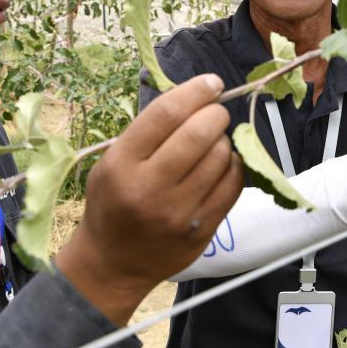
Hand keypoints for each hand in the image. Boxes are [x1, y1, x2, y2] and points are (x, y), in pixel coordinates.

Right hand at [57, 74, 243, 325]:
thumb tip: (198, 97)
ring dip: (224, 140)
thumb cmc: (112, 203)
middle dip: (216, 113)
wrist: (113, 264)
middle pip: (200, 132)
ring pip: (221, 156)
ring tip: (213, 143)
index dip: (196, 91)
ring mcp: (180, 213)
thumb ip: (149, 132)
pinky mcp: (203, 230)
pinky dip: (233, 166)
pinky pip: (234, 184)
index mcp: (121, 164)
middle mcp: (150, 188)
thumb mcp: (112, 162)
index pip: (166, 113)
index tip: (211, 83)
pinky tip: (221, 165)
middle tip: (215, 112)